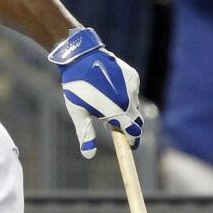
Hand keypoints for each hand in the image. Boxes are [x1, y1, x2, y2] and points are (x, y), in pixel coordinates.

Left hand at [49, 28, 142, 157]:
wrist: (81, 56)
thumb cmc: (76, 87)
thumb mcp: (78, 112)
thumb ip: (86, 134)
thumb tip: (88, 155)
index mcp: (117, 112)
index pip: (133, 132)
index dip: (132, 141)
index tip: (130, 147)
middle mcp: (129, 99)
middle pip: (136, 120)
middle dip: (129, 126)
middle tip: (115, 127)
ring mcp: (133, 86)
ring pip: (134, 104)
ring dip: (126, 109)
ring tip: (108, 106)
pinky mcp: (133, 76)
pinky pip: (133, 91)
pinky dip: (126, 95)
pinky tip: (111, 91)